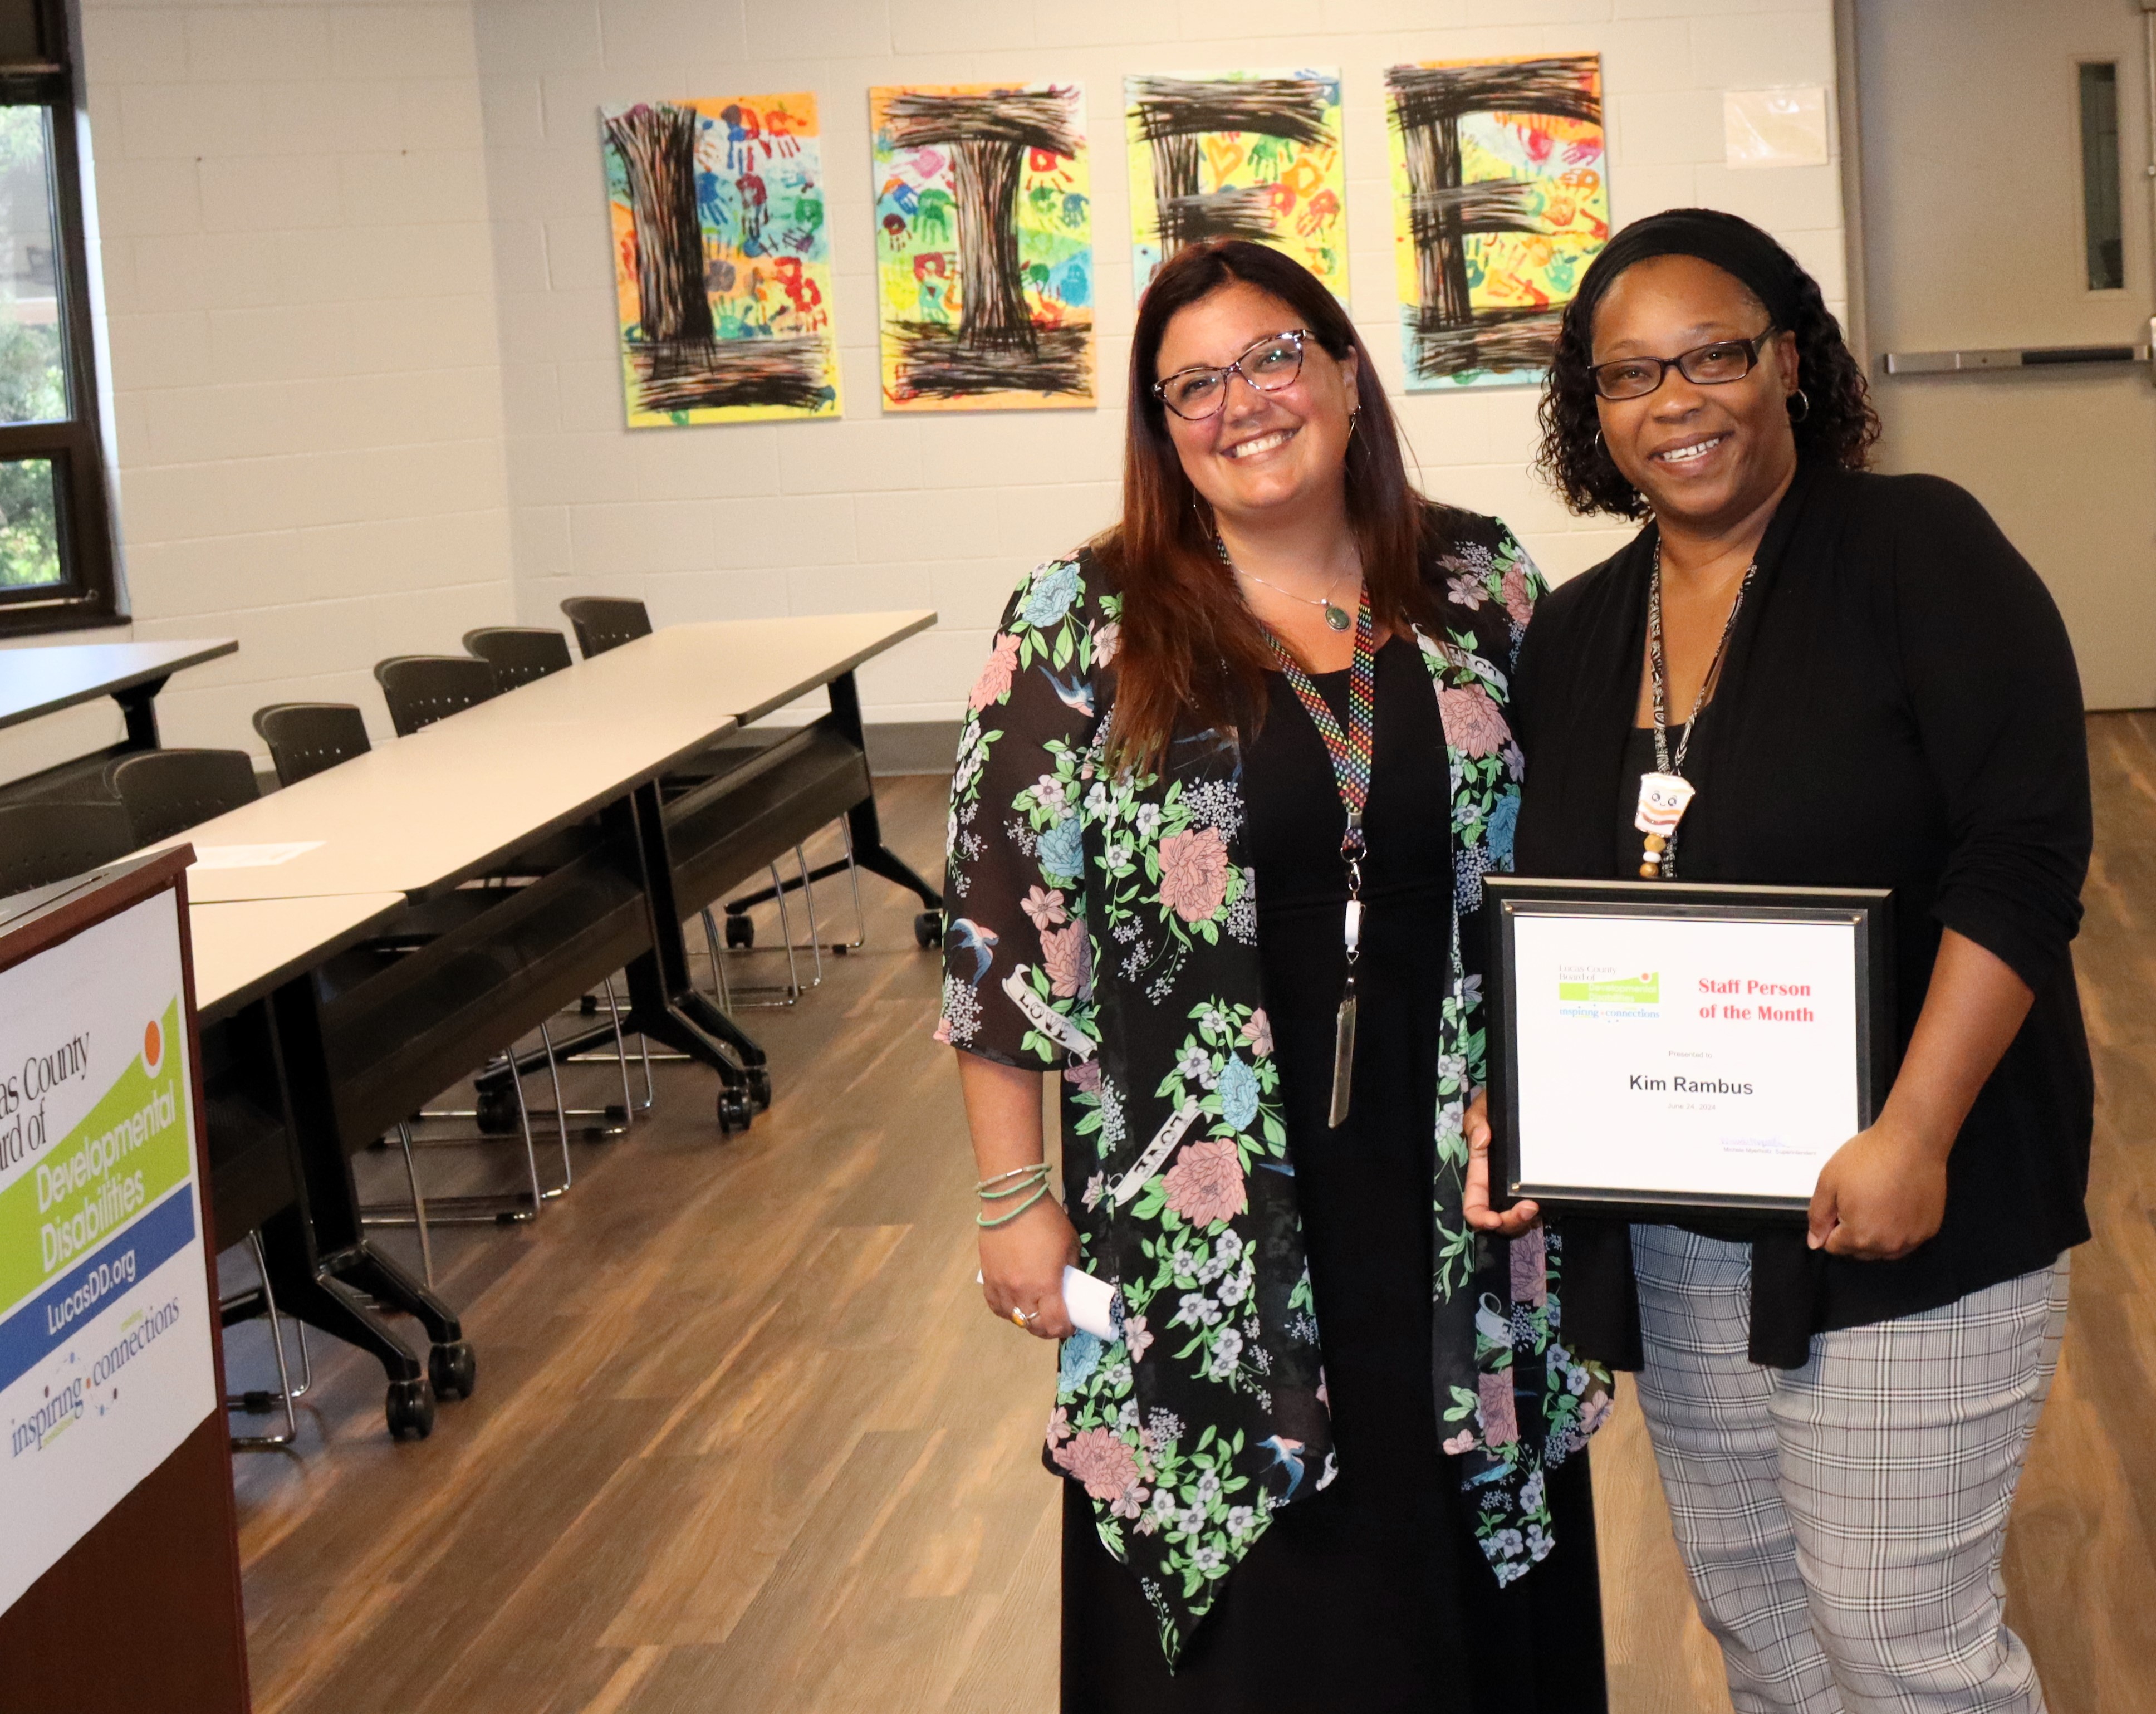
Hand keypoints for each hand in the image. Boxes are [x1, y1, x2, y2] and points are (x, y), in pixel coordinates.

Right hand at [979, 1191, 1079, 1339]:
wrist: (1012, 1201)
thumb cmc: (1046, 1219)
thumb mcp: (1070, 1244)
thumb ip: (1071, 1268)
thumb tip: (1070, 1283)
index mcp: (1046, 1284)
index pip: (1054, 1323)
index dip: (1064, 1329)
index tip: (1070, 1325)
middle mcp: (1022, 1291)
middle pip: (1032, 1326)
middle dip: (1046, 1329)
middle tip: (1054, 1321)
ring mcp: (1001, 1286)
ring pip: (1012, 1318)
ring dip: (1026, 1319)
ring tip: (1034, 1311)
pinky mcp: (987, 1277)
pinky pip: (995, 1305)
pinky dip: (1006, 1309)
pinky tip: (1013, 1303)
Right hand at [1462, 1091, 1539, 1236]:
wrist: (1523, 1099)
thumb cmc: (1499, 1106)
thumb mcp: (1483, 1108)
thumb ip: (1476, 1121)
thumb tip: (1482, 1140)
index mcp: (1480, 1173)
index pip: (1474, 1206)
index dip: (1480, 1218)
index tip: (1494, 1219)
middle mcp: (1497, 1186)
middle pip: (1499, 1220)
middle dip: (1512, 1221)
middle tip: (1530, 1208)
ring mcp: (1518, 1189)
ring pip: (1519, 1220)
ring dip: (1526, 1220)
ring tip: (1537, 1205)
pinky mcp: (1536, 1186)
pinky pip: (1539, 1209)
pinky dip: (1542, 1211)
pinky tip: (1549, 1201)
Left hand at [1807, 1118, 1948, 1258]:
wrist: (1911, 1143)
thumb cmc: (1868, 1159)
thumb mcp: (1828, 1182)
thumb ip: (1818, 1216)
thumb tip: (1815, 1243)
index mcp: (1859, 1237)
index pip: (1834, 1246)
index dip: (1831, 1224)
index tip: (1839, 1203)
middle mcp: (1887, 1246)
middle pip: (1859, 1250)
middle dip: (1851, 1231)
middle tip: (1857, 1200)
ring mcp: (1912, 1240)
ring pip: (1883, 1248)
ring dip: (1875, 1234)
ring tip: (1877, 1201)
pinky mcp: (1929, 1230)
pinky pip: (1906, 1239)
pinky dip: (1898, 1229)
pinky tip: (1896, 1205)